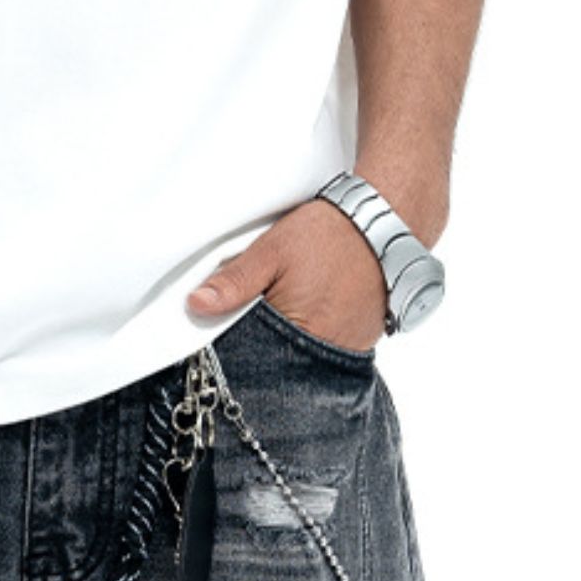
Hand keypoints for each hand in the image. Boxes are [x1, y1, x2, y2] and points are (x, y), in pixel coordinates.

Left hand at [184, 199, 389, 354]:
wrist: (383, 225)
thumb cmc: (329, 234)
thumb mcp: (271, 250)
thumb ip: (234, 281)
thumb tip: (197, 305)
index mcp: (297, 330)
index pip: (253, 353)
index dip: (236, 338)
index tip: (226, 325)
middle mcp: (325, 349)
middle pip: (279, 356)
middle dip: (263, 339)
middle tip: (262, 308)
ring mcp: (347, 348)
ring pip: (303, 353)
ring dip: (290, 337)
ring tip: (288, 304)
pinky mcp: (362, 340)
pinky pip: (328, 347)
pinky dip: (314, 333)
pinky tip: (309, 310)